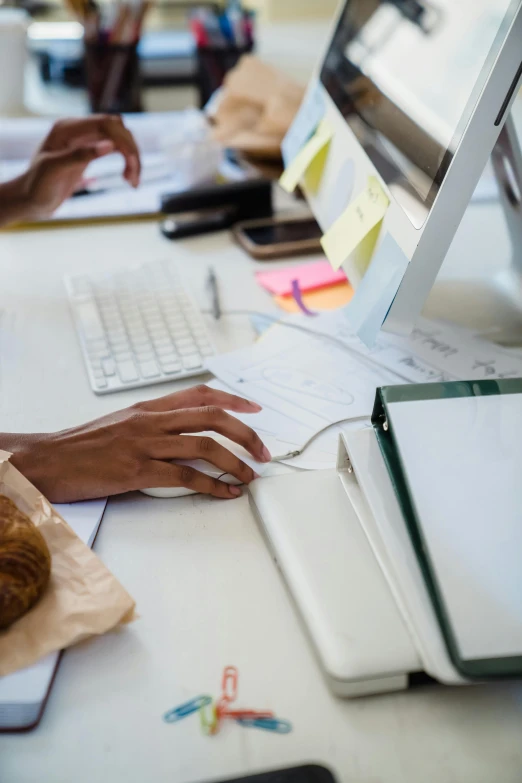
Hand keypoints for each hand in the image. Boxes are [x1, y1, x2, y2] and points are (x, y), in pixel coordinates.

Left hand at [0, 115, 140, 223]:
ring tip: (133, 182)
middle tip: (134, 179)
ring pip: (119, 140)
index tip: (132, 165)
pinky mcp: (89, 153)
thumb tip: (110, 145)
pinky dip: (126, 163)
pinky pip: (116, 149)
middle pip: (117, 130)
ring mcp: (84, 141)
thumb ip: (80, 155)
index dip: (124, 141)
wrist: (29, 201)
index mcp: (67, 129)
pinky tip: (128, 179)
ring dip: (132, 159)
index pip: (106, 123)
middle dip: (131, 151)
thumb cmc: (37, 186)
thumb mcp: (54, 170)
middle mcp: (78, 131)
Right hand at [5, 386, 270, 503]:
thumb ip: (154, 422)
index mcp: (150, 407)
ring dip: (235, 462)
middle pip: (212, 418)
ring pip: (204, 447)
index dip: (233, 399)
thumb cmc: (84, 444)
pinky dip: (213, 485)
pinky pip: (186, 477)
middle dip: (245, 434)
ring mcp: (146, 444)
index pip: (200, 394)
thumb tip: (186, 431)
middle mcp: (152, 420)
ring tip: (250, 475)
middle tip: (263, 450)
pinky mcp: (138, 471)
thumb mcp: (122, 422)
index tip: (255, 409)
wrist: (50, 459)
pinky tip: (226, 492)